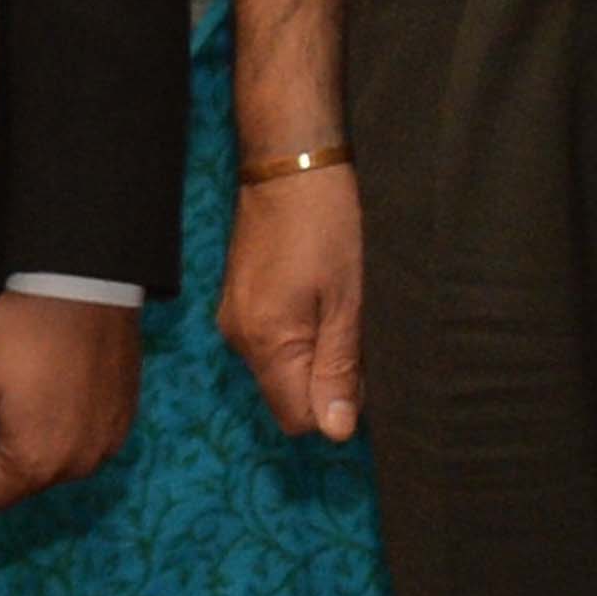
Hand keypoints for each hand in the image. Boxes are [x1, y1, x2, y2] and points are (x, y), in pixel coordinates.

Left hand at [0, 291, 142, 514]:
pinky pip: (83, 442)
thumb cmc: (22, 333)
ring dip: (33, 441)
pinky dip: (65, 426)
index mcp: (37, 464)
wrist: (86, 285)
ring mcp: (106, 445)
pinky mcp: (123, 422)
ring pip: (53, 462)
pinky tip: (56, 388)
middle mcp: (78, 466)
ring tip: (27, 390)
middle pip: (21, 483)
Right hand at [222, 162, 362, 440]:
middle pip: (287, 395)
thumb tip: (336, 432)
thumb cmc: (329, 225)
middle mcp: (240, 338)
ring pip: (281, 368)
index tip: (362, 368)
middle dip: (326, 380)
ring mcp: (235, 318)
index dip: (335, 406)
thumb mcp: (350, 300)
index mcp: (266, 343)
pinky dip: (299, 333)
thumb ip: (339, 368)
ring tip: (341, 307)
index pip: (297, 418)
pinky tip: (319, 295)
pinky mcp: (239, 299)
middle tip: (357, 331)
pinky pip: (271, 340)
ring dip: (314, 354)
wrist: (290, 163)